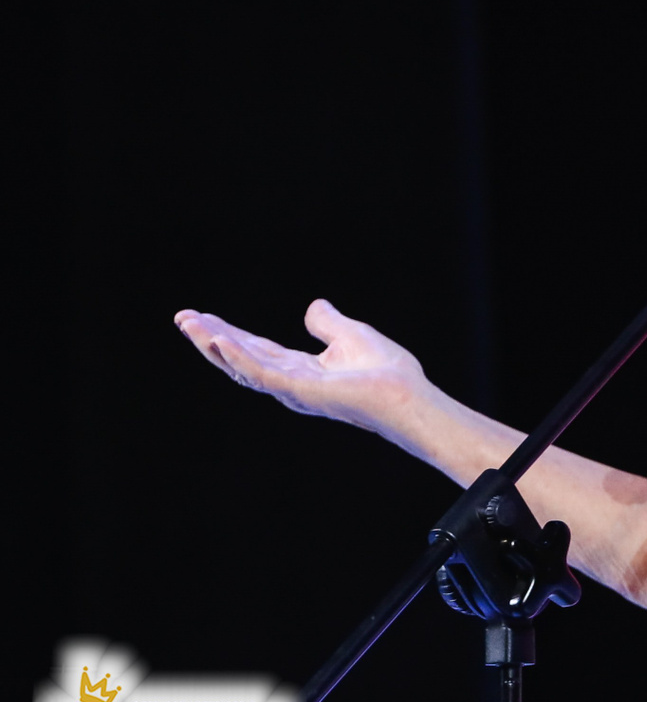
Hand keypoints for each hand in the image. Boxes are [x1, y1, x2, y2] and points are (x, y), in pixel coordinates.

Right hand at [174, 299, 427, 435]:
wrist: (409, 396)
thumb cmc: (388, 373)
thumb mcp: (352, 335)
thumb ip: (328, 323)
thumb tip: (314, 306)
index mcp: (300, 370)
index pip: (256, 349)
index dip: (228, 335)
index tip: (201, 317)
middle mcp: (291, 383)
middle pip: (242, 358)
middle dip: (211, 340)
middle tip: (183, 319)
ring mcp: (294, 390)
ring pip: (244, 366)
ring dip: (215, 346)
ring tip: (190, 325)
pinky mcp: (302, 392)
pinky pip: (264, 374)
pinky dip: (240, 358)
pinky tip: (220, 342)